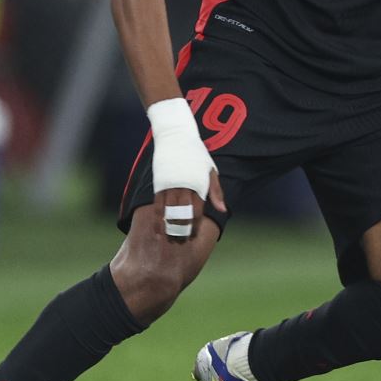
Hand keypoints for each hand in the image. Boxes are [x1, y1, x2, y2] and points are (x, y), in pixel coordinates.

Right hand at [147, 96, 225, 238]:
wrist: (176, 137)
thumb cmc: (197, 155)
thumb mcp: (211, 171)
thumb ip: (216, 193)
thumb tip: (223, 210)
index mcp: (198, 186)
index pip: (196, 213)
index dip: (194, 227)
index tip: (192, 238)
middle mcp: (183, 188)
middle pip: (181, 216)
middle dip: (181, 231)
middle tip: (179, 244)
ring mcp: (169, 186)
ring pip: (168, 213)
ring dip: (168, 228)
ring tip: (168, 240)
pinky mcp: (159, 184)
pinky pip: (157, 206)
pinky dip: (157, 219)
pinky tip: (157, 229)